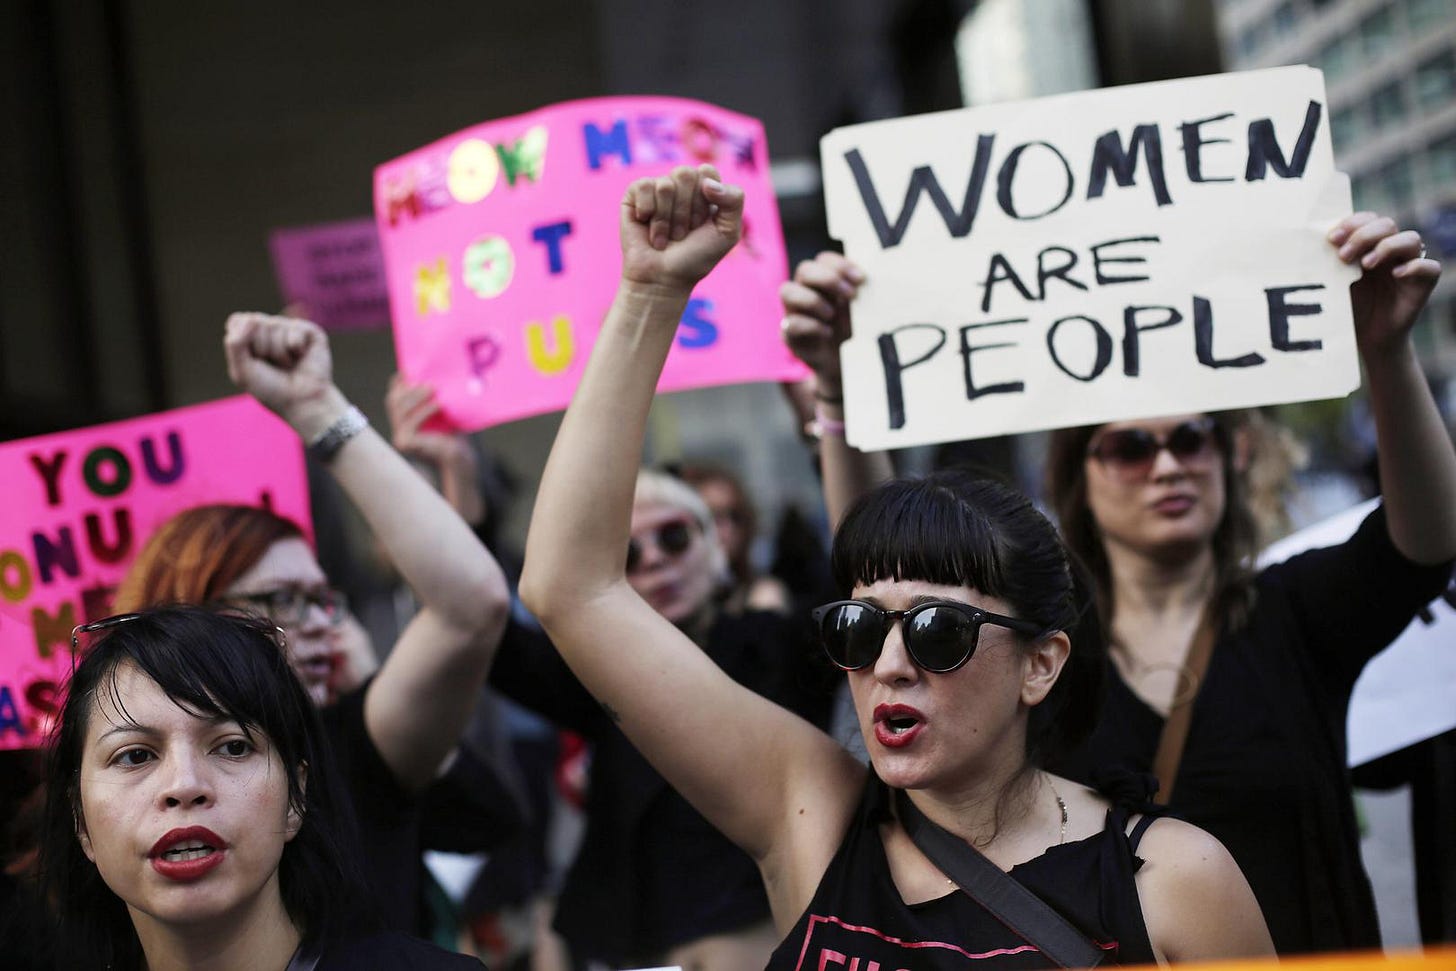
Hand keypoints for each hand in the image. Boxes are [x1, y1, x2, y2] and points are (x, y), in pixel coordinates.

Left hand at [224, 312, 344, 438]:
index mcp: (250, 336)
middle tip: (273, 366)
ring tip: (288, 365)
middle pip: (255, 320)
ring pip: (275, 325)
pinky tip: (301, 357)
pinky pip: (295, 327)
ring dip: (280, 353)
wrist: (302, 402)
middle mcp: (270, 329)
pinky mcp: (310, 331)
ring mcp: (290, 328)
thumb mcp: (242, 371)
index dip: (243, 340)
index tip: (252, 361)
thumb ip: (235, 344)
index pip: (238, 320)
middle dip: (262, 348)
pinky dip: (295, 346)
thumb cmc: (271, 389)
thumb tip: (252, 318)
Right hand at [386, 375, 472, 467]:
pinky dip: (425, 410)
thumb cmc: (452, 433)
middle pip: (393, 401)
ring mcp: (398, 437)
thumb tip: (430, 373)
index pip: (393, 397)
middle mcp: (396, 429)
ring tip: (433, 388)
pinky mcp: (405, 443)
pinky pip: (411, 422)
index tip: (408, 371)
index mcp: (402, 421)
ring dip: (417, 396)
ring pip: (400, 410)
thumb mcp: (439, 412)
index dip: (398, 383)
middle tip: (429, 382)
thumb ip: (430, 397)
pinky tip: (438, 404)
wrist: (458, 457)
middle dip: (409, 388)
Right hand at [620, 164, 743, 293]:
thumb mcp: (728, 232)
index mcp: (705, 189)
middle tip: (682, 232)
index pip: (707, 171)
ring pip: (665, 185)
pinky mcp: (634, 194)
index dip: (705, 200)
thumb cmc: (696, 257)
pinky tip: (646, 225)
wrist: (663, 279)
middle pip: (685, 174)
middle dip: (686, 211)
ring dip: (667, 219)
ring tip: (666, 236)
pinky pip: (644, 187)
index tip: (702, 224)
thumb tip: (707, 182)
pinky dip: (648, 212)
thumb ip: (734, 199)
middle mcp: (681, 185)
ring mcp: (657, 188)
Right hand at [779, 251, 864, 393]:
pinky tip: (827, 333)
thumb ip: (865, 292)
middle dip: (828, 279)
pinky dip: (810, 326)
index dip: (841, 265)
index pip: (824, 259)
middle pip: (804, 268)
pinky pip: (789, 323)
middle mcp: (806, 291)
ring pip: (787, 290)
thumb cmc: (853, 329)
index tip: (861, 279)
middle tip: (849, 294)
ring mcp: (794, 311)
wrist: (845, 363)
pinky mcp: (788, 334)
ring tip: (832, 315)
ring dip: (813, 300)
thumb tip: (875, 279)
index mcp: (824, 280)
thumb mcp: (863, 308)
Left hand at [1329, 212, 1439, 356]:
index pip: (1367, 219)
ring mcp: (1408, 265)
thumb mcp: (1333, 282)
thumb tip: (1312, 244)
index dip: (1352, 224)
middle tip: (1342, 256)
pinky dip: (1414, 267)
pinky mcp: (1422, 285)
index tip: (1331, 239)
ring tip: (1365, 265)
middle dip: (1363, 236)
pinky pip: (1431, 267)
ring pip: (1411, 239)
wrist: (1364, 338)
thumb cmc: (1347, 306)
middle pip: (1387, 224)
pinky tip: (1396, 274)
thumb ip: (1327, 262)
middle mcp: (1391, 251)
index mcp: (1369, 244)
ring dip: (1387, 246)